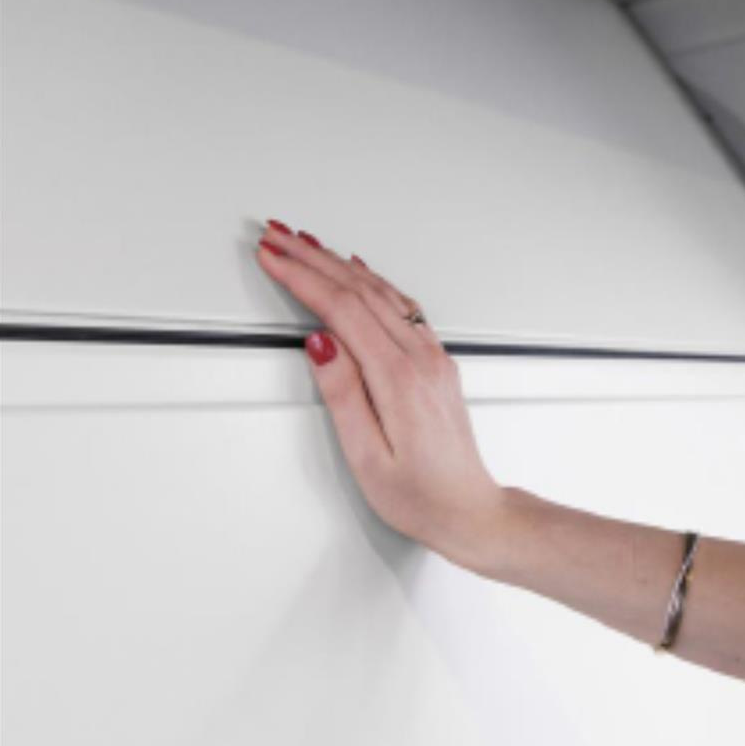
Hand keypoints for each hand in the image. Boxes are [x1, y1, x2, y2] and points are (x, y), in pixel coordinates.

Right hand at [255, 221, 507, 571]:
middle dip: (314, 258)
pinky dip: (374, 282)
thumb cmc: (421, 495)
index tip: (273, 257)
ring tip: (308, 244)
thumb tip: (319, 344)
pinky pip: (402, 306)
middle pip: (361, 290)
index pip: (343, 309)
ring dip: (340, 264)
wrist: (471, 509)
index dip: (303, 278)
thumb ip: (343, 395)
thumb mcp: (367, 457)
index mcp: (400, 379)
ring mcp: (433, 358)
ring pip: (383, 293)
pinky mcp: (437, 364)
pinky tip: (362, 272)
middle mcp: (422, 359)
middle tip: (278, 235)